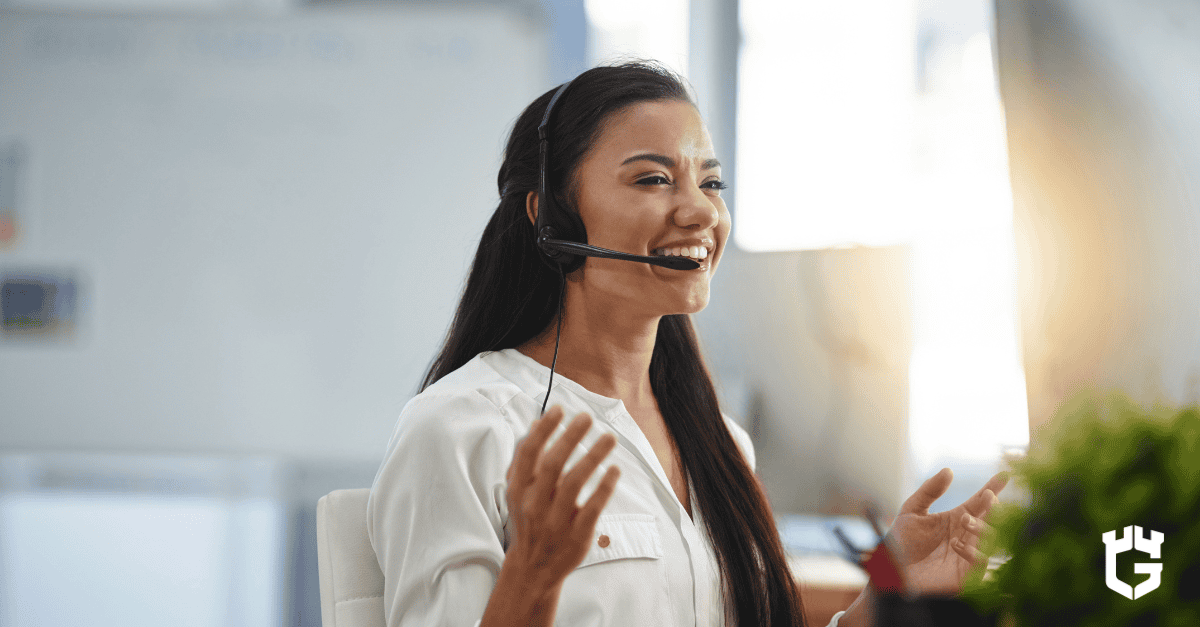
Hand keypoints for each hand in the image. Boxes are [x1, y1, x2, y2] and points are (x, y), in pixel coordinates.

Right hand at [503, 406, 621, 590]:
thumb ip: (529, 458)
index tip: (560, 409)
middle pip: (553, 464)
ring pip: (574, 483)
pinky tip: (614, 469)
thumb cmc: (529, 520)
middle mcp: (534, 504)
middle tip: (587, 417)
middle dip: (571, 437)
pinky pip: (593, 507)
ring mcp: (555, 521)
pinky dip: (604, 486)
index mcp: (519, 490)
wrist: (533, 568)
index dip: (544, 429)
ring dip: (593, 456)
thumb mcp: (522, 491)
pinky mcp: (577, 536)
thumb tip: (537, 423)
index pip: (529, 453)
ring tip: (609, 437)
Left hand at [887, 468, 1008, 594]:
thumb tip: (949, 470)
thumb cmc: (900, 542)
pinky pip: (981, 564)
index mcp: (957, 519)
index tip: (1004, 475)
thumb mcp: (912, 511)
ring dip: (983, 527)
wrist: (890, 572)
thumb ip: (929, 490)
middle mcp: (967, 536)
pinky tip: (956, 544)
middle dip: (992, 508)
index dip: (993, 488)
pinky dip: (974, 552)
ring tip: (965, 520)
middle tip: (987, 496)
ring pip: (992, 540)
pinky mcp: (966, 576)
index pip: (979, 502)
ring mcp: (968, 556)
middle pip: (991, 520)